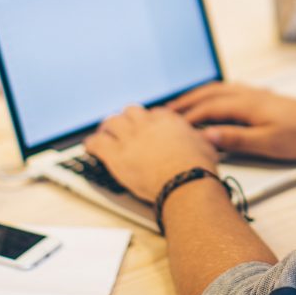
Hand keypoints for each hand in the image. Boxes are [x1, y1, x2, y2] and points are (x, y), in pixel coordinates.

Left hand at [84, 105, 218, 202]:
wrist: (186, 182)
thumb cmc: (197, 168)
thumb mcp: (205, 144)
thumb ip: (197, 137)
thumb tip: (205, 137)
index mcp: (167, 120)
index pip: (153, 113)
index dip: (147, 120)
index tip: (146, 126)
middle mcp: (146, 125)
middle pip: (130, 112)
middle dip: (126, 118)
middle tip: (122, 125)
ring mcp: (130, 138)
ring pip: (111, 123)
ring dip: (107, 127)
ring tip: (104, 133)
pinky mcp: (116, 155)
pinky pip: (97, 143)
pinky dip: (92, 143)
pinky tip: (90, 147)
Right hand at [168, 82, 295, 159]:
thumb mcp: (267, 143)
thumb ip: (235, 139)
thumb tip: (206, 136)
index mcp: (246, 104)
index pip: (207, 108)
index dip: (185, 117)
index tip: (165, 125)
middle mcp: (248, 94)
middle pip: (208, 94)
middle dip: (184, 102)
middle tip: (162, 112)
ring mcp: (256, 94)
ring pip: (218, 90)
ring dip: (197, 96)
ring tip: (181, 105)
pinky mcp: (263, 97)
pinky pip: (230, 90)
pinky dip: (214, 93)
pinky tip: (214, 98)